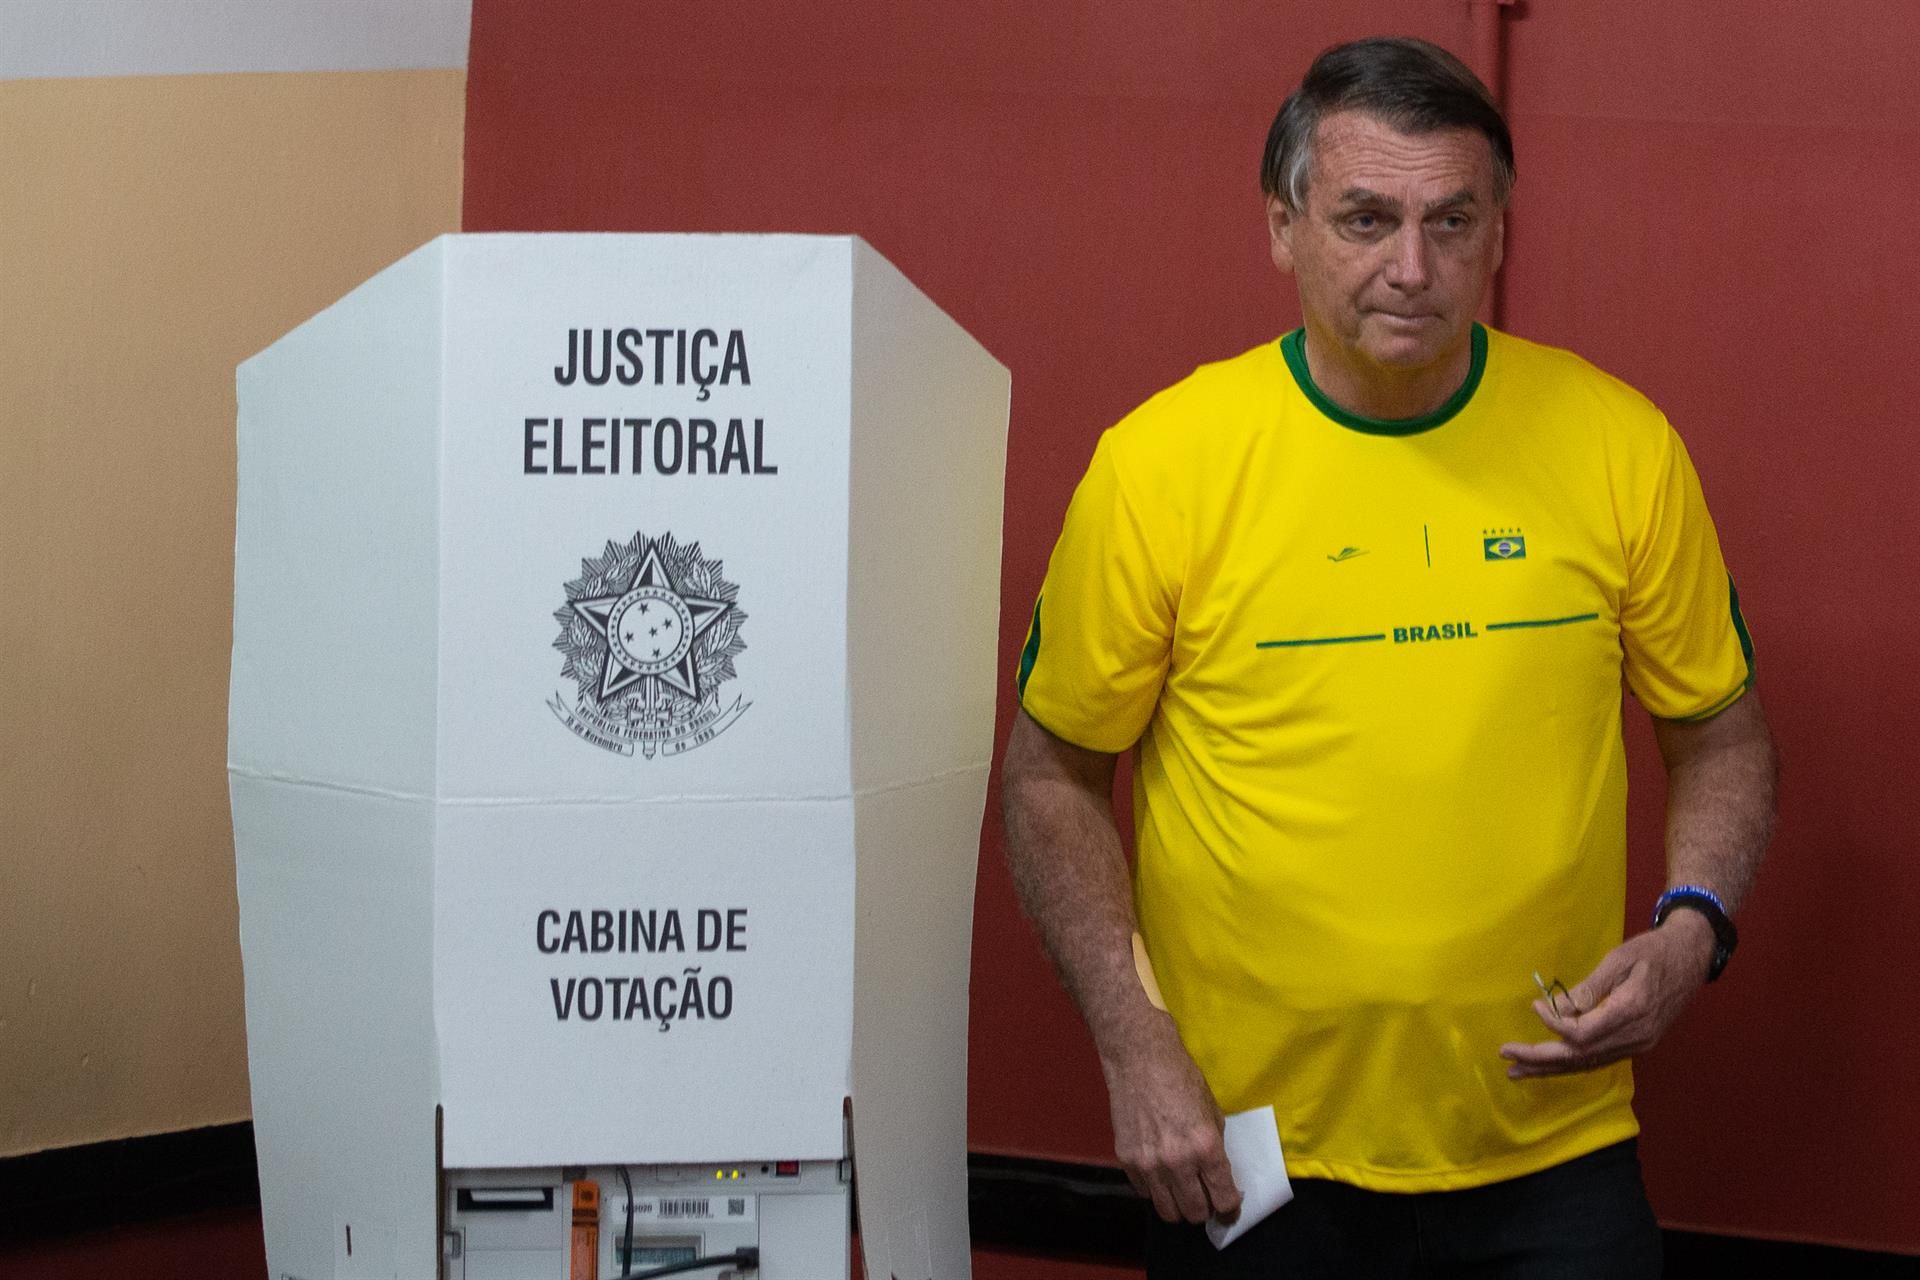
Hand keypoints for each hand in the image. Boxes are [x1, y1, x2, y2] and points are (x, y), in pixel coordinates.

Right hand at [1100, 1018, 1242, 1223]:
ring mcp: (1149, 1163)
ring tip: (1181, 1193)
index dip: (1229, 1208)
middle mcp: (1178, 1161)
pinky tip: (1159, 1173)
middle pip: (1195, 1212)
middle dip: (1204, 1210)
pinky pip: (1144, 1192)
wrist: (1140, 1059)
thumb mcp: (1212, 1113)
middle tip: (1204, 1198)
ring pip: (1167, 1212)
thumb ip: (1215, 1149)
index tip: (1228, 1208)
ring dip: (1179, 1207)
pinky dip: (1154, 1189)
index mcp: (1206, 1147)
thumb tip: (1219, 1177)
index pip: (1223, 1199)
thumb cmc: (1181, 1079)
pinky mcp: (1127, 1160)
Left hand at [1499, 915, 1714, 1078]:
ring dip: (1551, 1068)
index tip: (1535, 1006)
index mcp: (1631, 1011)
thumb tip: (1557, 1009)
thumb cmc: (1654, 951)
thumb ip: (1590, 987)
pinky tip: (1550, 1066)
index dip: (1554, 1024)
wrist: (1692, 956)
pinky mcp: (1638, 1044)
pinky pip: (1599, 1059)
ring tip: (1517, 1070)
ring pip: (1589, 1063)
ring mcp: (1639, 1044)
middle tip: (1506, 1056)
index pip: (1582, 1033)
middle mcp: (1636, 1036)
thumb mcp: (1620, 959)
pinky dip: (1572, 1064)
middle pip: (1581, 1056)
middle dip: (1541, 1059)